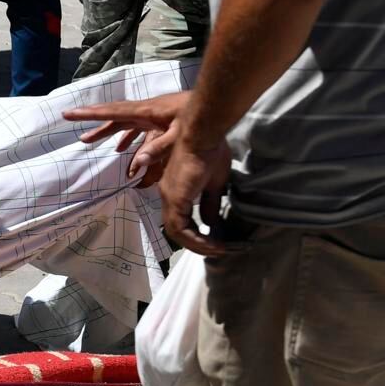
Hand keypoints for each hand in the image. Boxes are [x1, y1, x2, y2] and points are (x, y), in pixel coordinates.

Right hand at [64, 91, 191, 185]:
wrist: (217, 106)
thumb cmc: (200, 119)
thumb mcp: (182, 135)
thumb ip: (160, 148)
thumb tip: (138, 163)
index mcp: (145, 112)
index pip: (113, 113)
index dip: (90, 114)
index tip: (69, 114)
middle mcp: (144, 111)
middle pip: (113, 116)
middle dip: (93, 122)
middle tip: (71, 124)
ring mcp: (151, 114)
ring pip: (123, 122)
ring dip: (107, 132)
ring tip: (90, 141)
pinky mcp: (159, 119)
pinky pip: (136, 128)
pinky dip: (126, 138)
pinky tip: (123, 149)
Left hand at [158, 133, 233, 255]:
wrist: (203, 135)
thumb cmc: (210, 152)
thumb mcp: (213, 184)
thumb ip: (209, 204)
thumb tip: (211, 224)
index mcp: (175, 191)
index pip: (180, 221)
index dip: (196, 235)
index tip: (215, 242)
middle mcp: (167, 196)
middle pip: (176, 230)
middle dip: (197, 244)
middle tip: (216, 250)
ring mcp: (169, 197)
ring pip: (177, 232)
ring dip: (197, 244)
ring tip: (217, 249)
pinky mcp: (175, 198)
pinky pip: (181, 228)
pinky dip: (196, 239)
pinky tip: (212, 243)